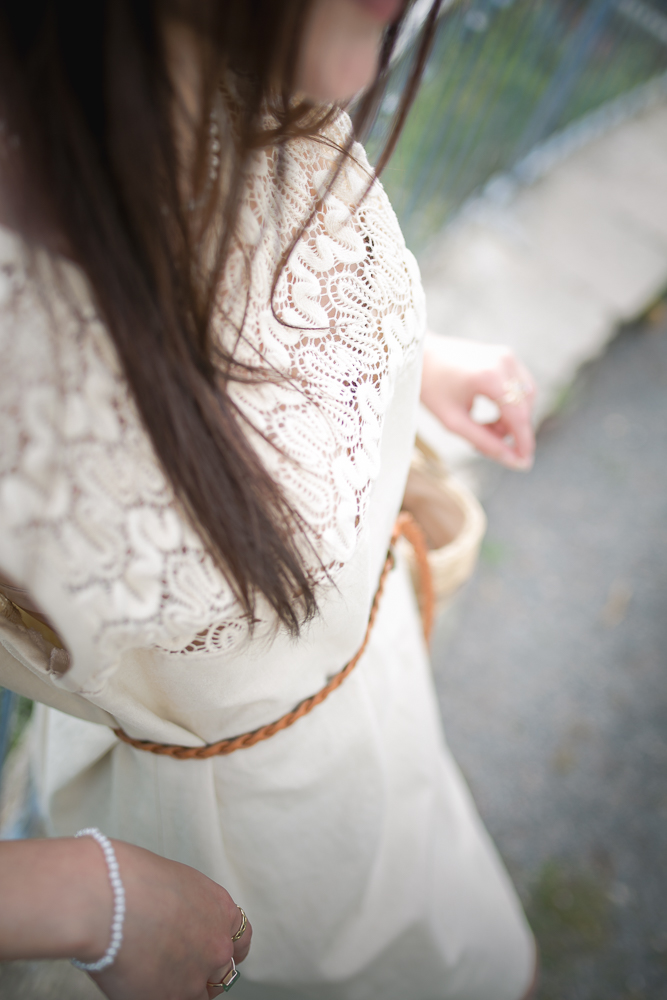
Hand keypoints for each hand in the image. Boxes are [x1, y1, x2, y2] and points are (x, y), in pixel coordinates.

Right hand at [0, 837, 250, 999]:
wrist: (109, 902)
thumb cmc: (130, 880)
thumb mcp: (175, 882)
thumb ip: (188, 908)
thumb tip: (176, 922)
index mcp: (221, 910)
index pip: (240, 940)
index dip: (226, 950)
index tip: (212, 954)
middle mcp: (217, 946)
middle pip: (222, 972)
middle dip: (202, 972)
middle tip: (177, 967)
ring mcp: (196, 978)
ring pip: (198, 995)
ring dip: (180, 988)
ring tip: (152, 974)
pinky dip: (157, 996)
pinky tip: (138, 982)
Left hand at [420, 333, 535, 469]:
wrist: (420, 356)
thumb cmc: (431, 388)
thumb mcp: (454, 422)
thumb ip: (484, 442)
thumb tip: (513, 461)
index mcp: (489, 377)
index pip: (518, 416)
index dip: (523, 442)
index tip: (524, 463)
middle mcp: (503, 363)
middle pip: (524, 408)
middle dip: (513, 431)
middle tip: (490, 442)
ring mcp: (506, 356)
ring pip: (526, 398)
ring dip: (513, 418)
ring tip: (487, 426)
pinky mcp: (505, 356)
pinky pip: (520, 387)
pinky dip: (511, 405)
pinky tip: (492, 413)